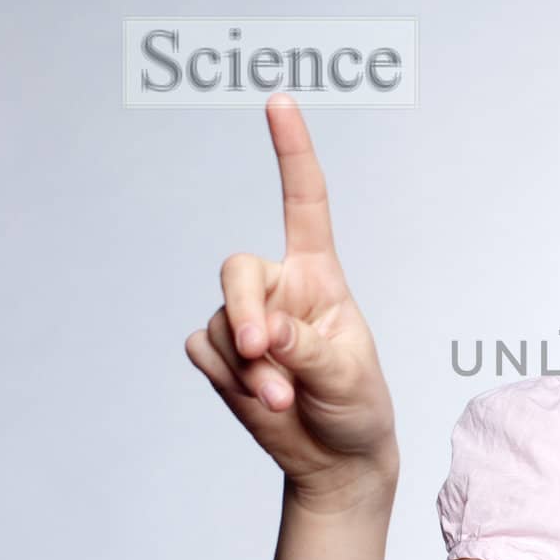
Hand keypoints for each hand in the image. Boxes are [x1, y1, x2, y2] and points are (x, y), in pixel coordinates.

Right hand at [185, 94, 398, 504]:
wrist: (335, 458)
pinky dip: (228, 380)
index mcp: (319, 274)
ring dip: (246, 367)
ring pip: (217, 323)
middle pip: (236, 270)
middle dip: (243, 313)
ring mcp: (244, 320)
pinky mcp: (220, 355)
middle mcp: (277, 288)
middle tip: (265, 354)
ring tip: (281, 398)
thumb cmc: (356, 404)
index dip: (292, 151)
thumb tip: (262, 334)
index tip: (279, 101)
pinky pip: (202, 353)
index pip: (303, 202)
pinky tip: (259, 400)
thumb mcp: (349, 373)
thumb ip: (308, 347)